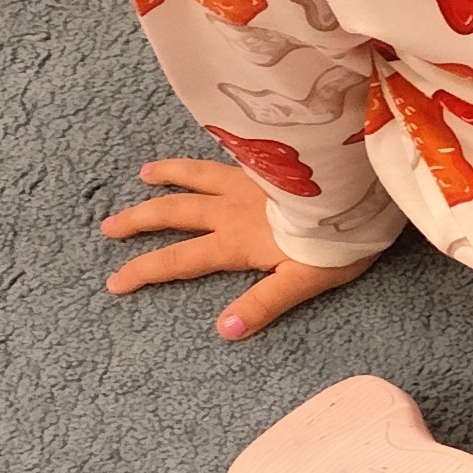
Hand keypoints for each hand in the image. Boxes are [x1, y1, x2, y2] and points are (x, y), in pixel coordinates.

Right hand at [101, 156, 378, 339]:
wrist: (363, 189)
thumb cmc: (341, 240)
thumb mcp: (305, 280)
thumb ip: (264, 303)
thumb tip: (225, 329)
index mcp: (238, 240)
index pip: (180, 259)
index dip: (144, 270)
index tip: (114, 281)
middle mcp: (235, 207)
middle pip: (175, 213)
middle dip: (140, 220)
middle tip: (108, 226)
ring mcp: (251, 180)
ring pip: (198, 175)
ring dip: (169, 175)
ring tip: (145, 172)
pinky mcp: (271, 161)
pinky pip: (229, 155)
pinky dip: (212, 152)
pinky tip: (211, 142)